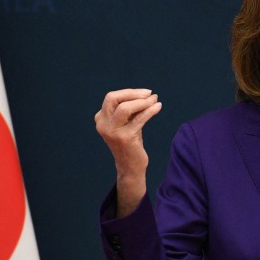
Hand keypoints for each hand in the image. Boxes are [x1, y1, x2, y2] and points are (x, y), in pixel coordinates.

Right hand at [94, 88, 162, 214]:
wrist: (130, 166)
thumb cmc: (130, 142)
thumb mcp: (127, 123)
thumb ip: (132, 109)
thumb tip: (148, 95)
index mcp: (101, 118)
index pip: (112, 97)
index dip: (129, 92)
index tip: (145, 93)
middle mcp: (103, 124)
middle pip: (113, 98)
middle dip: (133, 93)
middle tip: (149, 93)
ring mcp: (112, 131)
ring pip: (125, 108)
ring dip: (143, 102)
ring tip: (155, 100)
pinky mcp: (125, 138)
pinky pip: (139, 118)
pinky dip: (150, 111)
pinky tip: (158, 107)